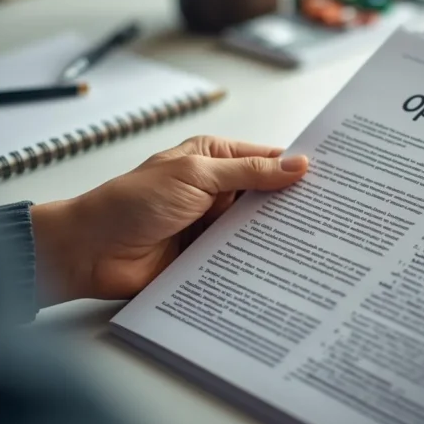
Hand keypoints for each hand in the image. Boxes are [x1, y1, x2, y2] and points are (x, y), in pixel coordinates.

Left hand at [31, 136, 308, 305]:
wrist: (90, 252)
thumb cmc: (131, 203)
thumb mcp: (196, 177)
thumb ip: (249, 173)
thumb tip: (297, 165)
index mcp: (213, 158)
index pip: (267, 158)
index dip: (297, 167)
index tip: (333, 176)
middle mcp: (216, 189)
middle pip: (267, 195)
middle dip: (293, 204)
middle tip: (333, 213)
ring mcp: (212, 224)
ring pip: (256, 228)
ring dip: (276, 235)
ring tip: (318, 242)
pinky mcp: (207, 256)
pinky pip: (241, 257)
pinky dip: (258, 260)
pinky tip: (284, 266)